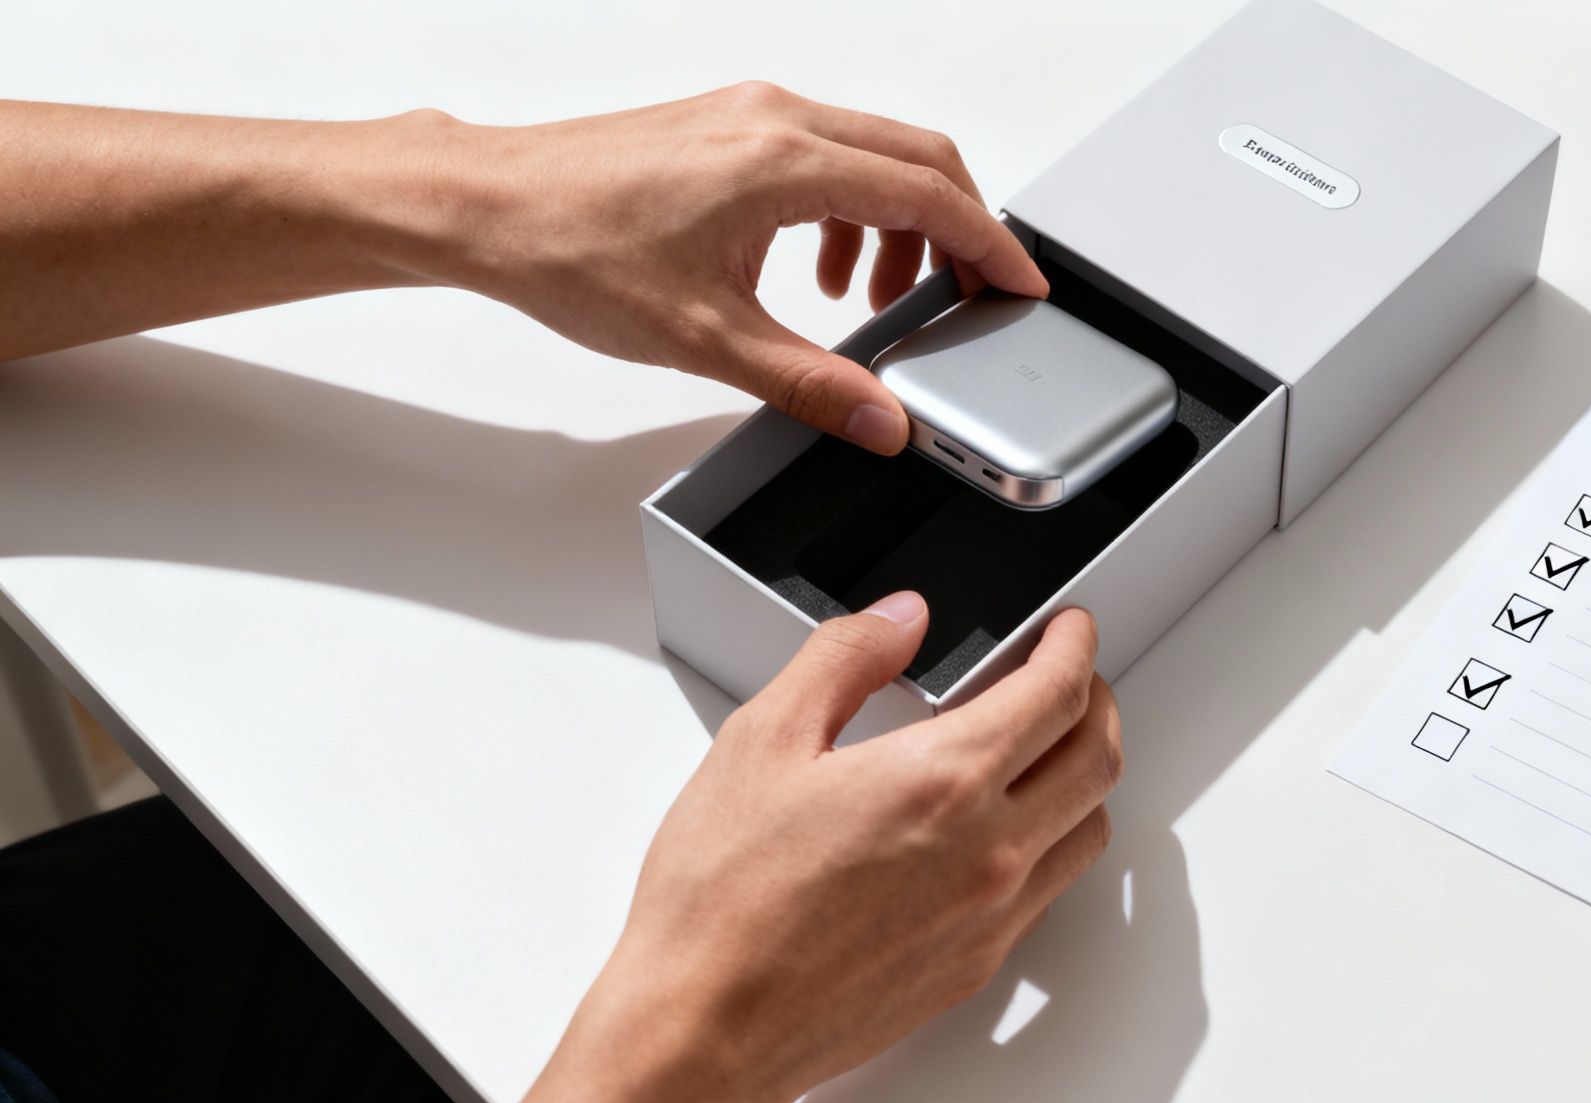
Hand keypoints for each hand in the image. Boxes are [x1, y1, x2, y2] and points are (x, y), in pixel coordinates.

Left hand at [439, 82, 1048, 453]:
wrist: (486, 206)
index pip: (933, 195)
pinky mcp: (726, 124)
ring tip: (878, 299)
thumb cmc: (570, 249)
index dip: (993, 248)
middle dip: (961, 230)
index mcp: (786, 161)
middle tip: (974, 297)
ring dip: (900, 222)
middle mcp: (777, 118)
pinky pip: (825, 154)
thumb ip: (812, 383)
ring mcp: (750, 113)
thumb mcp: (706, 339)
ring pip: (873, 153)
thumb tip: (882, 419)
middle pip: (921, 158)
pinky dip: (850, 208)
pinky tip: (816, 270)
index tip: (1022, 288)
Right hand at [489, 595, 1120, 1102]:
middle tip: (1069, 675)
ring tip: (1045, 747)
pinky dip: (1053, 838)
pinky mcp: (977, 963)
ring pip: (1089, 828)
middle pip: (1098, 757)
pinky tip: (1004, 826)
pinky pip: (1052, 887)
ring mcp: (991, 915)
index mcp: (942, 780)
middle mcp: (988, 850)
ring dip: (1083, 773)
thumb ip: (843, 659)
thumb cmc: (721, 900)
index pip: (1058, 693)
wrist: (707, 1028)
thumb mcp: (762, 740)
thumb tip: (900, 620)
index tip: (1070, 627)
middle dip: (1095, 699)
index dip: (1075, 645)